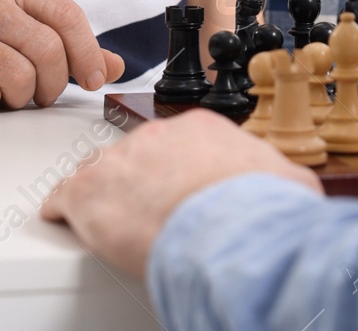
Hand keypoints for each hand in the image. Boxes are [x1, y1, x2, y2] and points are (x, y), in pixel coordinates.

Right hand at [0, 0, 124, 110]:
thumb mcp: (31, 33)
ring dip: (23, 97)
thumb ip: (74, 49)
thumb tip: (115, 67)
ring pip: (20, 77)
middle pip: (47, 50)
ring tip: (10, 92)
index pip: (67, 15)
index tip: (95, 79)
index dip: (88, 53)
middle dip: (54, 83)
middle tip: (44, 94)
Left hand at [40, 110, 322, 276]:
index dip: (174, 171)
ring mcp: (119, 162)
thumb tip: (295, 188)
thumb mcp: (289, 181)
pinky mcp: (87, 194)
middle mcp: (155, 137)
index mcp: (199, 128)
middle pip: (135, 156)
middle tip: (148, 211)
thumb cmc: (256, 208)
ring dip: (104, 196)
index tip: (176, 187)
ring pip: (99, 174)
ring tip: (111, 219)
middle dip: (139, 182)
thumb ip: (282, 177)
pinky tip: (64, 219)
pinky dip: (63, 211)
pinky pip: (63, 198)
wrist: (228, 228)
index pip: (174, 143)